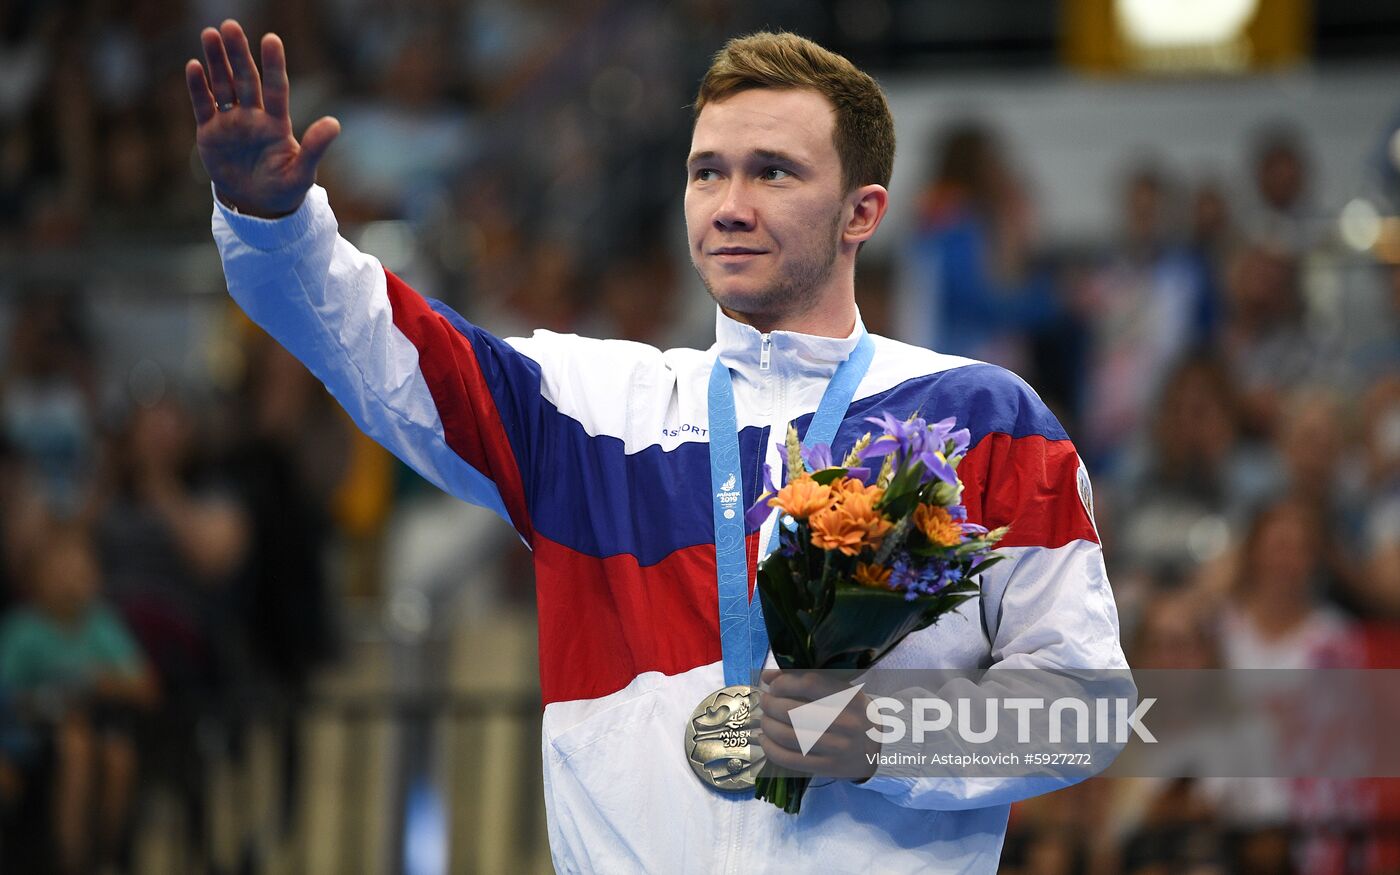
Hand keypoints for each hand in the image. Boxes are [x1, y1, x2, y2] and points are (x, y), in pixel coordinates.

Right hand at [185, 20, 339, 217]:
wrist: (258, 206)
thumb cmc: (285, 189)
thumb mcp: (302, 173)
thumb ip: (315, 148)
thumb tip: (334, 123)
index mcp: (277, 123)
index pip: (276, 88)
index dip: (274, 65)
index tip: (271, 39)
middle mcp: (254, 117)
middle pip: (245, 80)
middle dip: (238, 54)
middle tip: (230, 26)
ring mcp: (231, 122)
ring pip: (222, 86)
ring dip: (216, 61)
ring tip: (210, 34)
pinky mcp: (210, 132)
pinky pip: (203, 105)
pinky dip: (198, 87)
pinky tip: (194, 66)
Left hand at [758, 669, 880, 781]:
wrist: (881, 748)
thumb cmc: (854, 713)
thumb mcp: (841, 691)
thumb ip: (807, 679)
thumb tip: (768, 675)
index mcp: (849, 697)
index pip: (809, 683)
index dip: (784, 682)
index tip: (774, 683)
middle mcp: (845, 722)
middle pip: (793, 710)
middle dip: (770, 704)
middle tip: (766, 701)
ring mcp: (837, 748)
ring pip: (787, 735)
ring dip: (767, 725)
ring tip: (765, 719)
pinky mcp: (827, 768)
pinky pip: (789, 759)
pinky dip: (770, 748)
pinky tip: (766, 740)